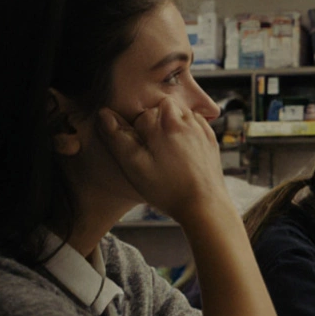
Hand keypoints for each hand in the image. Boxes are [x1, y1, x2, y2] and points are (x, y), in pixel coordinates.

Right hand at [96, 98, 228, 222]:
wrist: (205, 206)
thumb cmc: (167, 189)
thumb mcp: (134, 165)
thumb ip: (118, 137)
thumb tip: (103, 113)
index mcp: (165, 122)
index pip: (141, 112)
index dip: (136, 129)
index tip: (139, 148)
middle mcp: (186, 120)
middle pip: (162, 109)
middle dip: (154, 124)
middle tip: (153, 151)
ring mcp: (201, 129)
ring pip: (179, 115)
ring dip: (171, 127)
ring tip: (167, 153)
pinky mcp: (211, 140)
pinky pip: (195, 125)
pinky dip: (187, 133)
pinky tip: (182, 154)